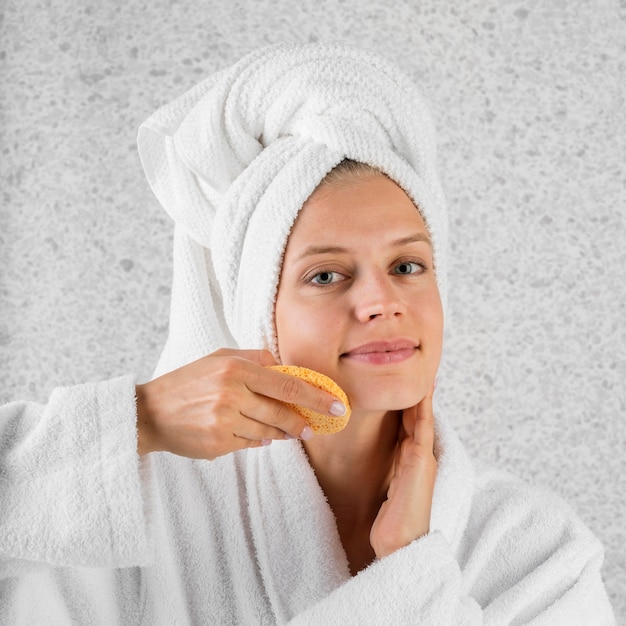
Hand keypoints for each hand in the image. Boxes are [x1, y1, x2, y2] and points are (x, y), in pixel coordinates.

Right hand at [135, 349, 343, 459]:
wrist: (150, 413)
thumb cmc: (188, 381)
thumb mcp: (219, 358)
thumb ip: (255, 359)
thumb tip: (287, 370)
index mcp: (235, 369)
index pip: (288, 386)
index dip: (316, 398)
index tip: (336, 406)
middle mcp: (231, 395)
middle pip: (282, 413)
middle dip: (302, 423)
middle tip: (312, 427)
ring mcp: (224, 422)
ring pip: (268, 432)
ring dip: (278, 432)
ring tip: (278, 429)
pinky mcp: (218, 444)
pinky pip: (251, 444)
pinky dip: (256, 440)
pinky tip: (248, 432)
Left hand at [369, 383, 436, 558]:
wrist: (400, 548)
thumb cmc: (390, 524)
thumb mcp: (386, 492)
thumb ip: (386, 473)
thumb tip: (371, 460)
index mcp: (412, 462)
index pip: (411, 424)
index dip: (410, 402)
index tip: (407, 381)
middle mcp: (421, 457)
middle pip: (418, 416)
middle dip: (418, 393)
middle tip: (418, 367)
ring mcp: (423, 458)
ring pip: (422, 417)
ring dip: (423, 394)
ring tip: (423, 370)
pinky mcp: (421, 462)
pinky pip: (422, 426)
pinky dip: (423, 407)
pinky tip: (421, 390)